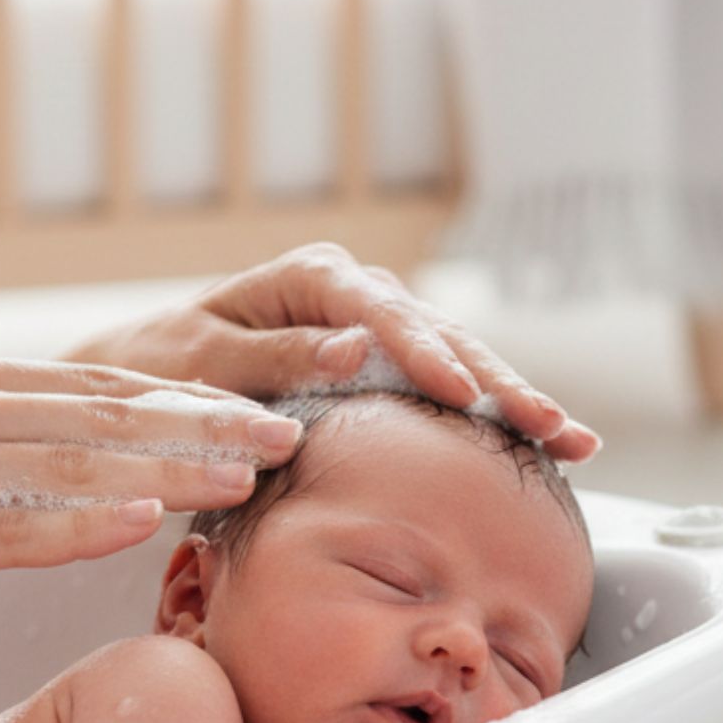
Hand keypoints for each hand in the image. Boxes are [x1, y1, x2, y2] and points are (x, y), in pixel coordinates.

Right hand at [0, 352, 306, 586]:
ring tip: (246, 474)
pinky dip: (76, 522)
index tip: (254, 403)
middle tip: (289, 432)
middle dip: (205, 425)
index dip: (183, 398)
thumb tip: (40, 437)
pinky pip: (2, 526)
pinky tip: (136, 520)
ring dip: (168, 468)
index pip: (96, 386)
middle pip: (107, 416)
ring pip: (72, 465)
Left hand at [69, 242, 600, 460]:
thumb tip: (352, 346)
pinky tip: (550, 443)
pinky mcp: (389, 363)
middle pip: (441, 336)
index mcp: (313, 279)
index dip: (428, 355)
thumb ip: (275, 355)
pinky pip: (450, 385)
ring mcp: (380, 327)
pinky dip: (497, 415)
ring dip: (516, 400)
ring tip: (574, 440)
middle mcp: (357, 294)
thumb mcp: (204, 359)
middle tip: (552, 425)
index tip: (464, 395)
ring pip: (460, 360)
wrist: (147, 372)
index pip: (382, 315)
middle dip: (501, 382)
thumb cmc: (164, 363)